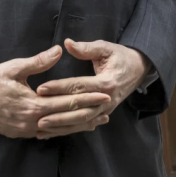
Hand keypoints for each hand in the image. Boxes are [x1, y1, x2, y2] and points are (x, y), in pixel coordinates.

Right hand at [0, 45, 111, 138]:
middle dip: (89, 113)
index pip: (67, 102)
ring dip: (78, 125)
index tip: (104, 95)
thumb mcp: (14, 67)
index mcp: (32, 105)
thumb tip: (60, 49)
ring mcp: (25, 130)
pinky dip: (61, 129)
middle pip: (67, 120)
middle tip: (108, 108)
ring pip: (58, 129)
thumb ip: (39, 61)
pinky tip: (70, 126)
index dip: (87, 98)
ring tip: (97, 120)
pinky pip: (46, 132)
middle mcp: (31, 123)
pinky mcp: (19, 132)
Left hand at [34, 39, 151, 139]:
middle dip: (57, 114)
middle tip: (37, 116)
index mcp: (106, 82)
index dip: (59, 87)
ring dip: (61, 126)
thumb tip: (67, 43)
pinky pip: (84, 124)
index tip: (41, 89)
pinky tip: (52, 133)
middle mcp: (106, 100)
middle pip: (79, 110)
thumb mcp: (106, 48)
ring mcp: (105, 110)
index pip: (78, 86)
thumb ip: (86, 48)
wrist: (139, 69)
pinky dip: (68, 130)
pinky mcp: (103, 114)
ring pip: (81, 121)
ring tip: (41, 129)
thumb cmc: (120, 56)